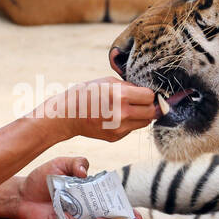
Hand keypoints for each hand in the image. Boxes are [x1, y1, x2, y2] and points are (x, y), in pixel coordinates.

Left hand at [14, 156, 141, 218]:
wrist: (21, 193)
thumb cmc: (43, 178)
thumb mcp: (59, 164)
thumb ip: (76, 163)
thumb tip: (85, 172)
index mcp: (91, 194)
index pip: (114, 203)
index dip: (127, 211)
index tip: (136, 216)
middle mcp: (87, 210)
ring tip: (68, 214)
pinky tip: (57, 216)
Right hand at [34, 77, 157, 142]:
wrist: (67, 115)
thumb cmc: (86, 94)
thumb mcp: (107, 82)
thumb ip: (128, 86)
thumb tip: (147, 92)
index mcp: (120, 96)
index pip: (150, 97)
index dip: (148, 94)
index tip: (143, 93)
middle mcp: (122, 114)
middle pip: (151, 112)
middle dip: (149, 105)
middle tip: (141, 101)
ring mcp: (119, 128)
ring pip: (145, 122)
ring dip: (142, 115)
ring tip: (130, 108)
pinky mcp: (115, 137)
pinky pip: (132, 129)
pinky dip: (130, 123)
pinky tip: (117, 117)